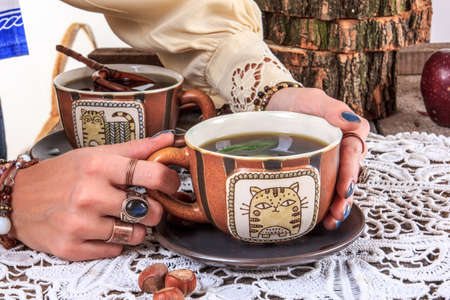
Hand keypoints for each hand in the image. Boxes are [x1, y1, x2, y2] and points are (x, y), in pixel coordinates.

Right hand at [9, 133, 178, 260]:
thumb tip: (168, 139)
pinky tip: (102, 229)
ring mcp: (79, 223)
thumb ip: (135, 148)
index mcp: (98, 166)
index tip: (171, 184)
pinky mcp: (71, 247)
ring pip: (135, 234)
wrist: (18, 199)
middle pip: (150, 212)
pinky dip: (114, 242)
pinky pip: (115, 250)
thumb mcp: (96, 154)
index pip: (152, 174)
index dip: (170, 181)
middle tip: (142, 204)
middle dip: (153, 210)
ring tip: (121, 217)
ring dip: (135, 228)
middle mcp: (89, 195)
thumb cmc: (61, 174)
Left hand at [268, 87, 368, 229]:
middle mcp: (341, 150)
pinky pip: (323, 190)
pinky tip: (322, 220)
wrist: (274, 108)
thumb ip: (332, 109)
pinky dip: (324, 206)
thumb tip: (351, 121)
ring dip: (338, 205)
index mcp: (347, 132)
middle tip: (339, 210)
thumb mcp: (314, 100)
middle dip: (346, 196)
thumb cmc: (297, 102)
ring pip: (339, 187)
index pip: (354, 152)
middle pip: (350, 175)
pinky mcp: (315, 172)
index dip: (351, 171)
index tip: (345, 186)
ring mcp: (329, 163)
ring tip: (332, 220)